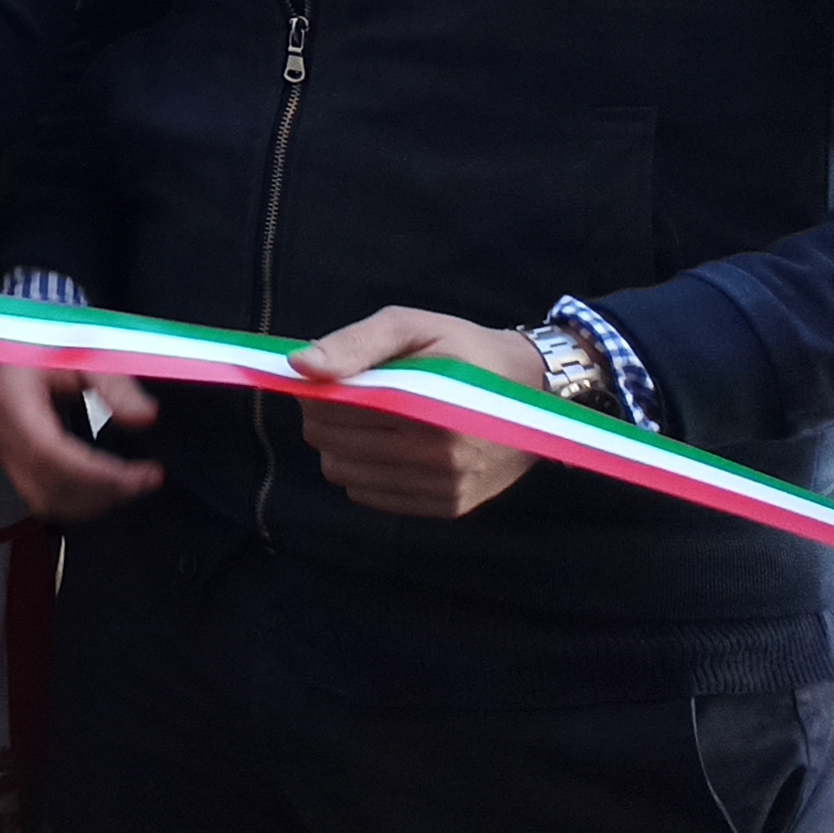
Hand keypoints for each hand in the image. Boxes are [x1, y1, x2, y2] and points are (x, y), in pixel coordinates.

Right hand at [0, 360, 165, 521]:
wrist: (18, 346)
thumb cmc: (47, 345)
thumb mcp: (84, 352)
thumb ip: (115, 385)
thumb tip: (144, 416)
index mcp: (12, 395)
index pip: (49, 450)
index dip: (96, 471)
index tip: (139, 475)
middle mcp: (1, 428)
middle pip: (50, 483)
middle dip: (104, 490)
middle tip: (147, 478)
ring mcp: (3, 450)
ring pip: (47, 501)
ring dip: (94, 501)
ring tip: (132, 483)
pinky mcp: (12, 464)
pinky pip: (43, 499)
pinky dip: (80, 502)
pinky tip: (108, 488)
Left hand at [287, 306, 549, 518]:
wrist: (534, 388)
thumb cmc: (464, 350)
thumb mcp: (412, 327)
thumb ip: (355, 344)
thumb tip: (300, 365)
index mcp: (429, 407)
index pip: (333, 413)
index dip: (315, 394)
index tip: (325, 380)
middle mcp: (442, 457)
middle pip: (333, 447)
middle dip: (325, 419)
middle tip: (345, 398)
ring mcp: (448, 487)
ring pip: (346, 476)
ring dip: (342, 448)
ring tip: (369, 420)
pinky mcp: (451, 506)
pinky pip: (373, 497)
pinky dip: (366, 472)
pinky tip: (389, 446)